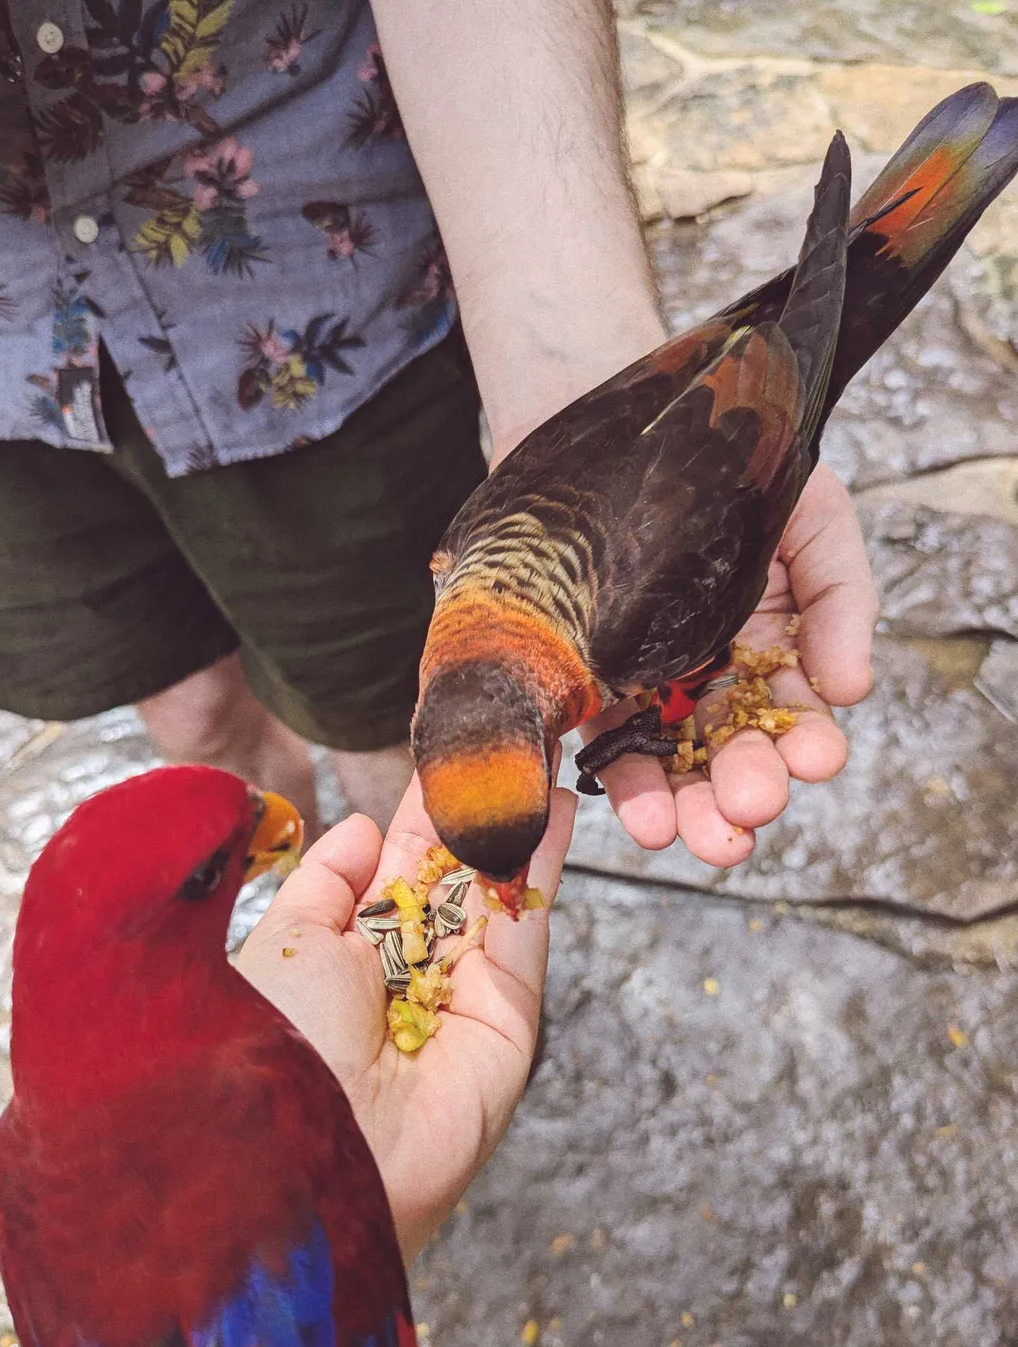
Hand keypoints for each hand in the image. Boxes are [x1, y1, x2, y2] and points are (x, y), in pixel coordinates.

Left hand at [237, 774, 576, 1262]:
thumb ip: (325, 882)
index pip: (391, 871)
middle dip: (475, 811)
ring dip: (516, 827)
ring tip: (537, 755)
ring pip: (494, 898)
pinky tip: (549, 810)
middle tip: (504, 739)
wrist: (308, 1158)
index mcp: (342, 960)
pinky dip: (540, 871)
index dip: (418, 814)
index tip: (444, 753)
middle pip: (450, 880)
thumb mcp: (283, 942)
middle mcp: (403, 980)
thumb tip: (359, 827)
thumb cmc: (270, 1050)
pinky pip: (524, 934)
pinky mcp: (508, 1025)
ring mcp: (459, 1002)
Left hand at [579, 462, 878, 866]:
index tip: (818, 759)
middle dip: (744, 787)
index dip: (807, 740)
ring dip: (688, 807)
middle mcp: (707, 673)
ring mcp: (641, 684)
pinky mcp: (580, 682)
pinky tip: (644, 816)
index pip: (793, 710)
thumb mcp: (807, 514)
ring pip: (670, 762)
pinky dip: (624, 785)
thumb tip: (854, 690)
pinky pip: (601, 743)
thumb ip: (838, 597)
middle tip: (749, 809)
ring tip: (698, 837)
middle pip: (731, 749)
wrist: (611, 419)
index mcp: (769, 642)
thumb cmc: (722, 462)